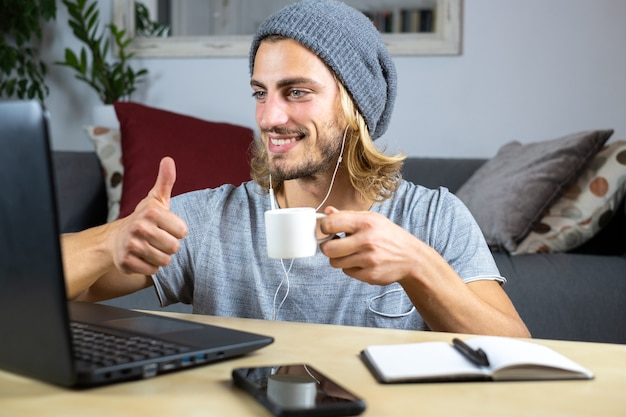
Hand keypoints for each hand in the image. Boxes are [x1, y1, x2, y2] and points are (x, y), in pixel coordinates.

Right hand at [111, 157, 187, 274]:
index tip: (166, 227)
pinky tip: (143, 257)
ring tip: (151, 248)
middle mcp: (140, 228)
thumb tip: (168, 159)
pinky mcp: (126, 262)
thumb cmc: (144, 219)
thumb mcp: (156, 200)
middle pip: (174, 247)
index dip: (177, 231)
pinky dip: (150, 267)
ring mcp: (131, 245)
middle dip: (169, 246)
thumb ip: (165, 181)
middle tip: (158, 239)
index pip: (183, 232)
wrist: (115, 238)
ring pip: (164, 260)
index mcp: (152, 212)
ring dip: (160, 257)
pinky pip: (152, 271)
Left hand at [319, 207, 421, 285]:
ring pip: (335, 262)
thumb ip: (348, 216)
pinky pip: (347, 272)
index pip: (331, 224)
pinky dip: (351, 268)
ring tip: (350, 253)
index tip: (328, 229)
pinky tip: (361, 262)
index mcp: (366, 223)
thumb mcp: (373, 219)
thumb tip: (328, 211)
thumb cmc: (389, 236)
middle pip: (328, 249)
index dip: (325, 227)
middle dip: (328, 247)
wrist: (411, 258)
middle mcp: (367, 241)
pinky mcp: (369, 275)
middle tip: (335, 244)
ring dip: (339, 259)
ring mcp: (368, 260)